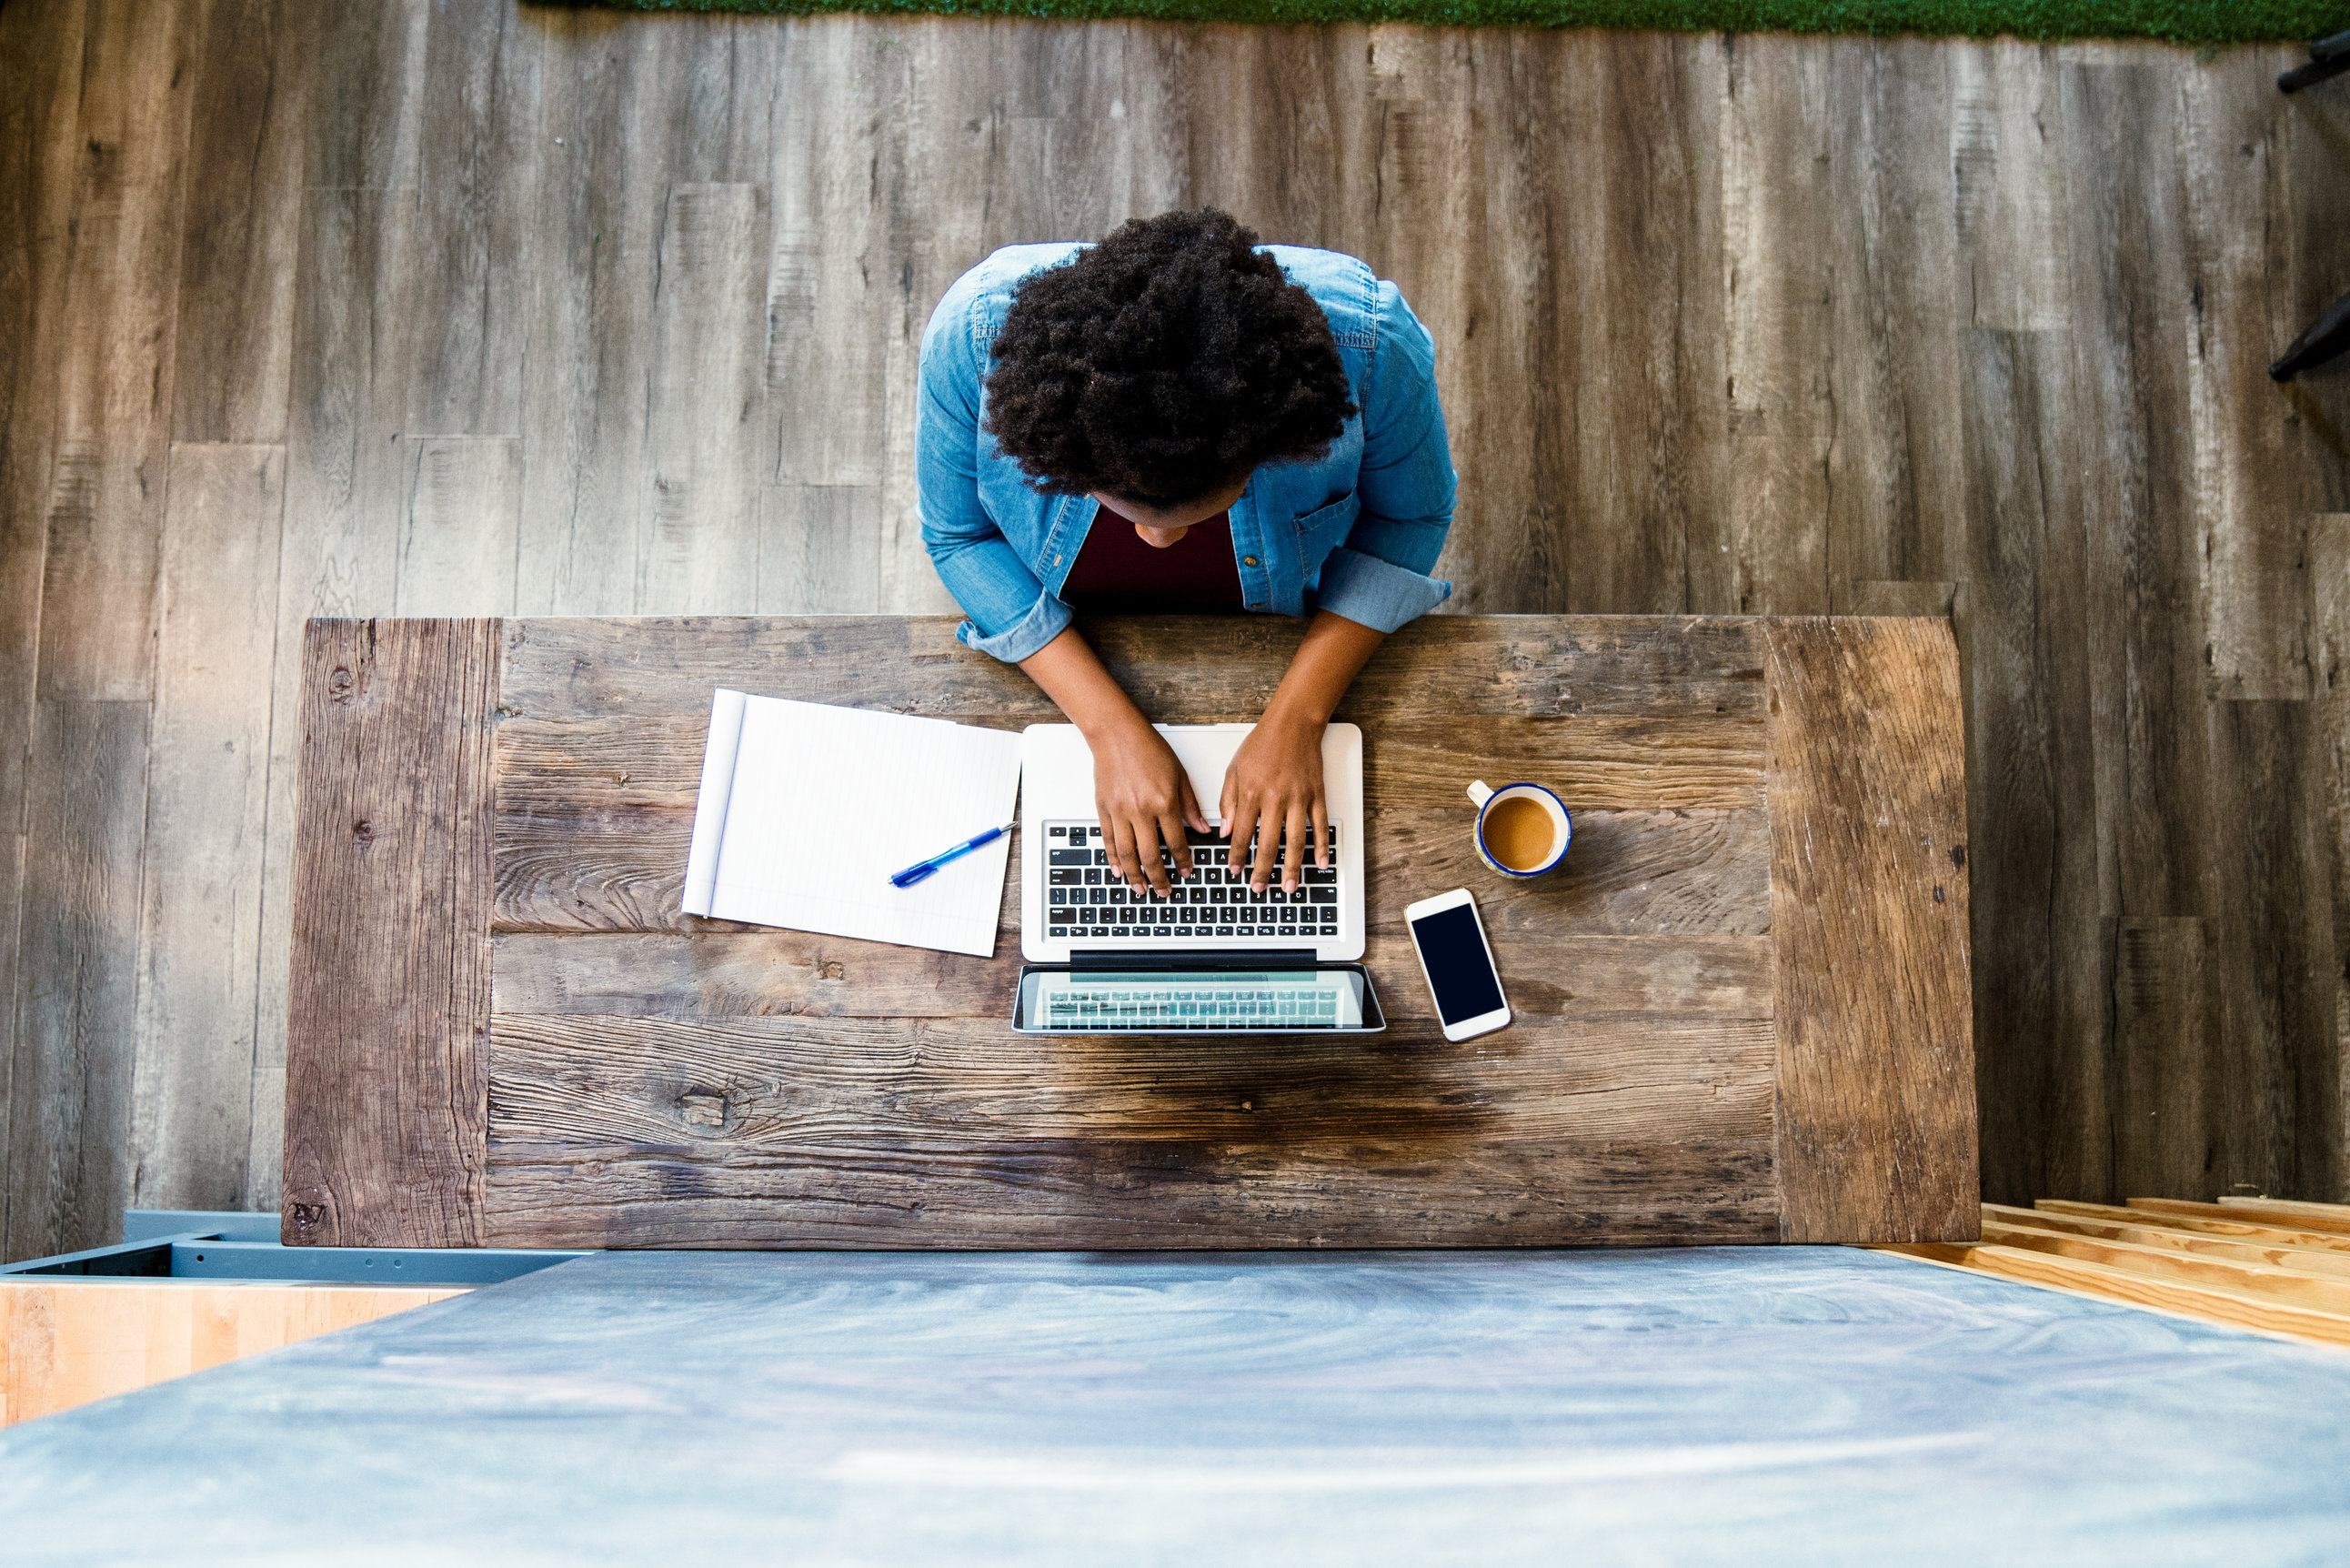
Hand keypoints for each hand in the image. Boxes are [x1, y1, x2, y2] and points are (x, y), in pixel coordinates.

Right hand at [1090, 716, 1208, 896]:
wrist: (1117, 734)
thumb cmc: (1148, 749)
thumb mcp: (1179, 775)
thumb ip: (1190, 806)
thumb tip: (1203, 829)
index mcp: (1163, 803)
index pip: (1176, 842)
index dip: (1182, 862)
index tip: (1185, 873)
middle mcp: (1140, 811)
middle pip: (1150, 856)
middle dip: (1159, 878)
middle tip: (1164, 891)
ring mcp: (1119, 812)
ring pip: (1127, 854)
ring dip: (1135, 876)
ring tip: (1141, 889)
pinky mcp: (1104, 809)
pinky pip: (1108, 841)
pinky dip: (1113, 859)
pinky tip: (1118, 871)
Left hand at [1220, 711, 1327, 893]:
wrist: (1293, 724)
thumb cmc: (1262, 744)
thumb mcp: (1233, 769)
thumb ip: (1227, 802)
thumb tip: (1225, 831)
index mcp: (1251, 793)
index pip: (1240, 834)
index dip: (1236, 856)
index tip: (1234, 870)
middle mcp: (1275, 799)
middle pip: (1268, 844)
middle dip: (1262, 871)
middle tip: (1259, 888)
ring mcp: (1298, 799)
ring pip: (1295, 841)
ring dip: (1292, 868)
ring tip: (1289, 887)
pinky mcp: (1316, 796)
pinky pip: (1320, 826)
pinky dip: (1322, 846)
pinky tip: (1320, 863)